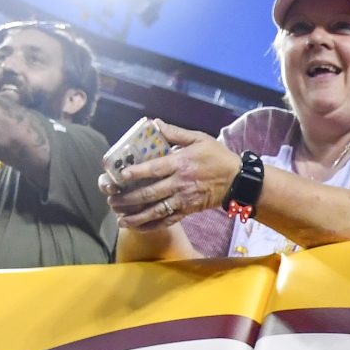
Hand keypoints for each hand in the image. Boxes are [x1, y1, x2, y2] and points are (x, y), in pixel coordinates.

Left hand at [103, 122, 239, 229]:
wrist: (237, 180)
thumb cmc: (217, 157)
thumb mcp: (199, 138)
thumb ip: (175, 133)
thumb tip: (154, 123)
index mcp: (181, 163)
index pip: (154, 169)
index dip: (136, 173)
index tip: (120, 175)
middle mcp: (180, 183)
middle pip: (150, 193)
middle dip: (128, 198)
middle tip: (112, 200)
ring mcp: (184, 199)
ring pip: (156, 210)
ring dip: (136, 216)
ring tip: (120, 219)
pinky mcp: (188, 210)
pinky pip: (167, 220)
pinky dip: (151, 226)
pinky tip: (137, 227)